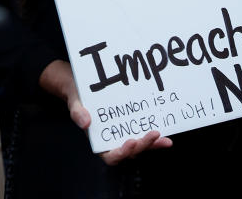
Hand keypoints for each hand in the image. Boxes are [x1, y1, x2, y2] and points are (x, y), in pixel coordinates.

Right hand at [39, 60, 172, 164]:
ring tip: (165, 139)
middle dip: (143, 145)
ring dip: (153, 144)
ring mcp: (124, 134)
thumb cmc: (79, 96)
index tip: (131, 142)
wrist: (83, 85)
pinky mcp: (133, 125)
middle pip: (130, 152)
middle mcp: (113, 141)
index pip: (111, 156)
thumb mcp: (75, 102)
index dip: (122, 153)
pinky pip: (144, 133)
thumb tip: (85, 123)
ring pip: (140, 145)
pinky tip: (166, 131)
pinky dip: (155, 136)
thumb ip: (78, 113)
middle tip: (154, 134)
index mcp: (99, 142)